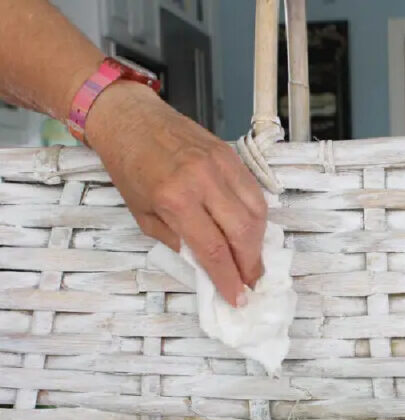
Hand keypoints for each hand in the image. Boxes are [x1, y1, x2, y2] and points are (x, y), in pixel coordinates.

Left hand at [85, 81, 266, 306]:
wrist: (130, 119)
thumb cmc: (130, 168)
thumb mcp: (143, 215)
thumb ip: (176, 241)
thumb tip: (206, 264)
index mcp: (175, 199)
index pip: (213, 249)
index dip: (228, 278)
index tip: (237, 298)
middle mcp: (202, 181)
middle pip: (242, 233)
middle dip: (250, 264)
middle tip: (251, 282)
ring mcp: (220, 165)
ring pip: (256, 213)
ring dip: (258, 243)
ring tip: (253, 260)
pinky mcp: (230, 155)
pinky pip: (254, 192)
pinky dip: (258, 217)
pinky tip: (252, 231)